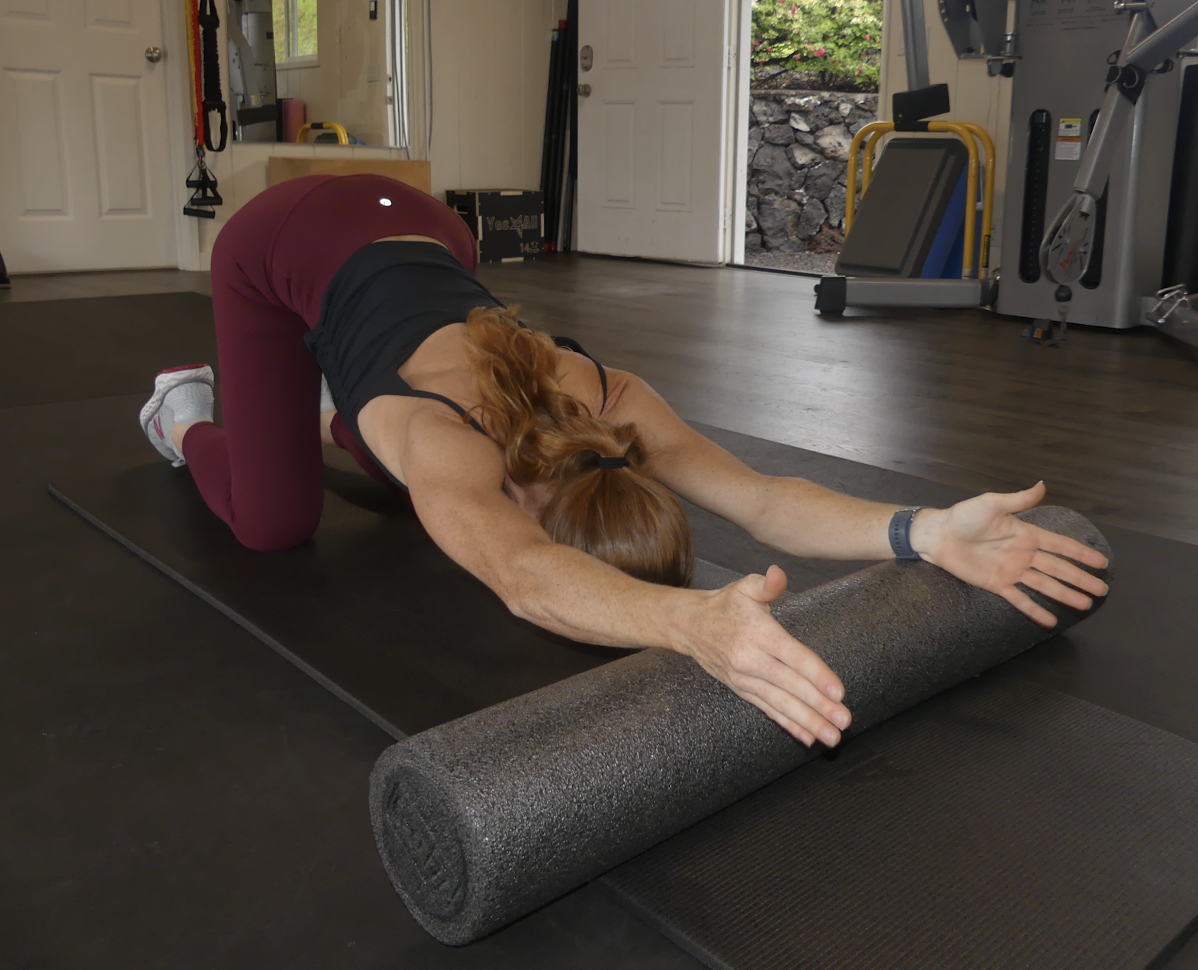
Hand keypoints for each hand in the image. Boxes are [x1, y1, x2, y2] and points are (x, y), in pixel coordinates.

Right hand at [680, 566, 851, 746]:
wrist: (689, 626)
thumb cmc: (725, 605)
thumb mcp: (745, 587)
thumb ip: (767, 583)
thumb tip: (778, 575)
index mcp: (757, 633)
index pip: (792, 656)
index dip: (816, 675)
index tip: (838, 691)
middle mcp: (750, 659)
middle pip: (789, 685)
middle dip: (818, 706)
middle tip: (843, 720)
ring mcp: (744, 678)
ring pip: (779, 703)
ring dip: (807, 721)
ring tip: (831, 737)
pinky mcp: (741, 689)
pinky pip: (766, 709)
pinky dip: (787, 724)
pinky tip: (806, 737)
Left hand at [910, 482, 1108, 626]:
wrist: (938, 535)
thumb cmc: (963, 516)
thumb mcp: (992, 503)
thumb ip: (1018, 499)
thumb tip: (1043, 485)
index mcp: (1025, 534)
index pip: (1060, 545)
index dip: (1081, 553)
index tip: (1102, 562)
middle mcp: (1023, 554)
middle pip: (1058, 568)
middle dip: (1080, 579)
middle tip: (1102, 590)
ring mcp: (1011, 570)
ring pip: (1044, 585)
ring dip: (1064, 595)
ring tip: (1085, 605)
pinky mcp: (997, 584)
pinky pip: (1019, 599)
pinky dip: (1034, 610)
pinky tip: (1050, 621)